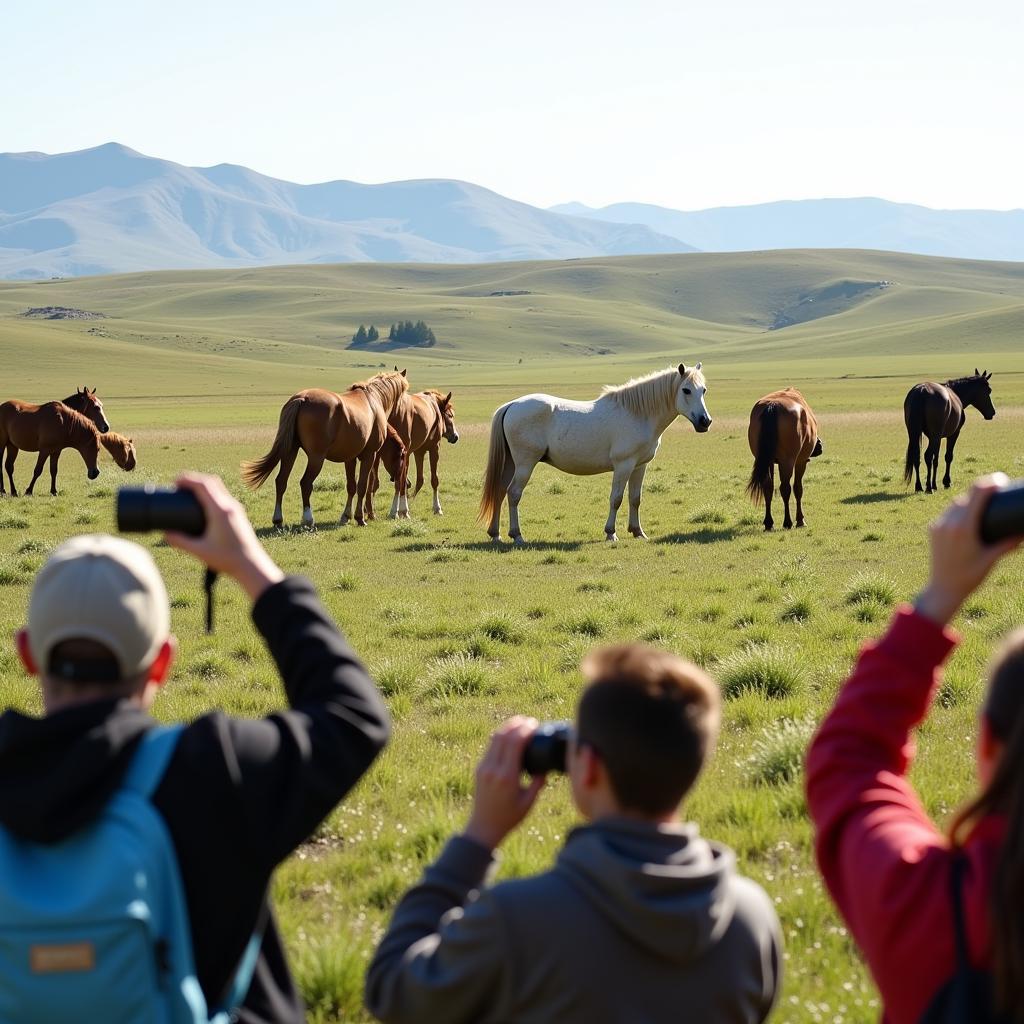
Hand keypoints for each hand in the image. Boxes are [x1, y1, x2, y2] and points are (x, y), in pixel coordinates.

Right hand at [164, 473, 283, 601]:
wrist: (251, 565)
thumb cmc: (227, 559)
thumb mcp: (200, 551)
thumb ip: (180, 542)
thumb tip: (165, 534)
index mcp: (220, 510)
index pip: (203, 485)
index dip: (187, 479)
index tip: (174, 481)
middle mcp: (230, 506)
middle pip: (211, 481)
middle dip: (194, 479)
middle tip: (178, 485)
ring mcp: (236, 509)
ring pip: (219, 487)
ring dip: (203, 485)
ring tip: (189, 492)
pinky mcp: (239, 514)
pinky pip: (223, 495)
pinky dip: (211, 492)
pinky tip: (204, 502)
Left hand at [463, 717, 546, 851]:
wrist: (484, 827)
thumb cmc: (509, 818)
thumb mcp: (529, 802)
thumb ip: (538, 783)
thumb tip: (545, 767)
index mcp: (507, 776)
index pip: (515, 744)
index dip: (525, 730)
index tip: (535, 724)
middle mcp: (494, 769)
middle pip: (504, 736)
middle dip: (517, 724)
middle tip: (529, 720)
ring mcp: (484, 767)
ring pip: (494, 739)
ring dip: (507, 727)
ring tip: (520, 722)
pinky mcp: (480, 769)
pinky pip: (490, 747)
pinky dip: (500, 737)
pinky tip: (509, 735)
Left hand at [915, 474, 1020, 624]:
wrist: (942, 589)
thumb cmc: (969, 577)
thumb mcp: (992, 559)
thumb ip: (1008, 544)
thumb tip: (1023, 532)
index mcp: (963, 527)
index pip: (977, 494)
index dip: (989, 482)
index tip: (1001, 480)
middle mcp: (948, 523)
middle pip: (967, 496)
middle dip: (981, 489)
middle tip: (997, 489)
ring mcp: (938, 525)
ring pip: (955, 503)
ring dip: (969, 499)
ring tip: (984, 500)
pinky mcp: (933, 530)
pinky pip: (947, 513)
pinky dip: (959, 510)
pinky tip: (968, 512)